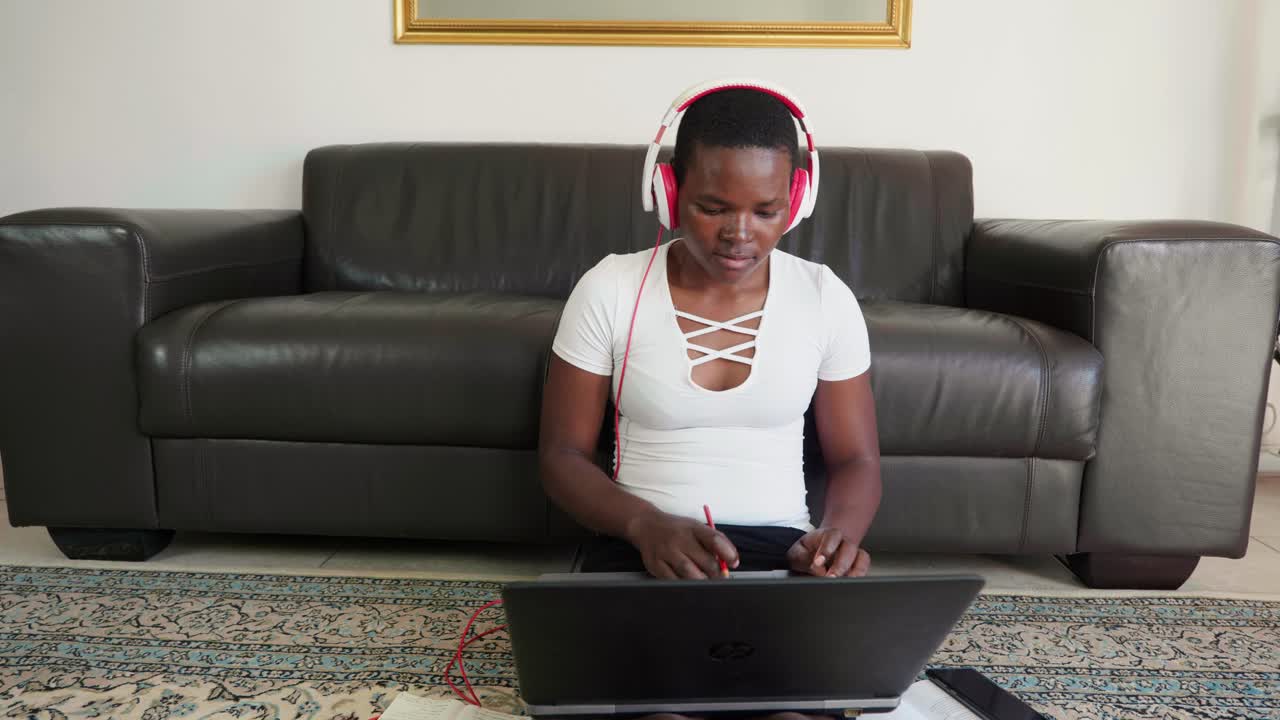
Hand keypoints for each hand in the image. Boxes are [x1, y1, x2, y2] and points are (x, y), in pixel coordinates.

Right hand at [625, 511, 739, 578]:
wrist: (646, 526)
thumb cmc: (676, 530)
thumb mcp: (696, 528)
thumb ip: (715, 541)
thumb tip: (732, 561)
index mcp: (693, 528)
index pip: (714, 540)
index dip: (727, 553)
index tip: (733, 563)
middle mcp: (679, 539)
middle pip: (705, 561)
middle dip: (716, 574)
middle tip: (720, 578)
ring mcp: (666, 552)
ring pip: (689, 573)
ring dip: (702, 581)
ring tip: (706, 582)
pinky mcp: (655, 565)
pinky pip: (673, 580)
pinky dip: (684, 584)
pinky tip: (688, 583)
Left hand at [787, 527, 870, 576]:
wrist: (810, 556)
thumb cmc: (804, 552)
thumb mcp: (796, 553)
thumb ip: (803, 559)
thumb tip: (818, 570)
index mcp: (827, 534)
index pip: (832, 536)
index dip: (827, 548)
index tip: (817, 563)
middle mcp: (843, 542)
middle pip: (849, 547)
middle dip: (840, 564)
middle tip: (830, 577)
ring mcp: (852, 554)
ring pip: (862, 558)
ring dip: (854, 571)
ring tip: (844, 584)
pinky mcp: (857, 566)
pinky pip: (864, 569)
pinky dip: (859, 577)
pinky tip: (850, 585)